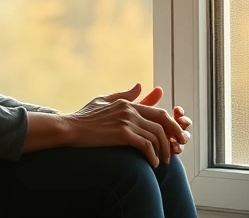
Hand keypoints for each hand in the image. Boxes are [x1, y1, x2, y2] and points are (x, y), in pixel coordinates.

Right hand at [62, 83, 187, 166]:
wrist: (70, 128)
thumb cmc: (84, 116)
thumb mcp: (104, 100)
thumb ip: (123, 94)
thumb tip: (139, 85)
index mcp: (127, 103)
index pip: (158, 111)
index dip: (171, 124)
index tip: (176, 136)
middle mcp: (130, 110)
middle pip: (162, 121)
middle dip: (174, 135)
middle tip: (178, 149)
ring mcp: (126, 121)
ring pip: (156, 135)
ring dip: (163, 150)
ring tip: (163, 160)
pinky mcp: (121, 134)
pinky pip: (145, 145)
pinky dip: (152, 155)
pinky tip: (153, 163)